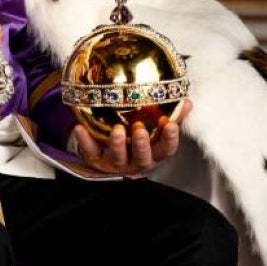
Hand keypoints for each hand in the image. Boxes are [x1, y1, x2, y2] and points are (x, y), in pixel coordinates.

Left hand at [73, 98, 192, 175]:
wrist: (109, 151)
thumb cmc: (138, 137)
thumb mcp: (155, 129)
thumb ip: (171, 116)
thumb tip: (187, 102)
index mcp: (153, 153)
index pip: (166, 150)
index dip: (169, 139)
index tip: (169, 124)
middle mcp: (136, 161)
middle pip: (142, 158)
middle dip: (142, 145)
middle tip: (139, 130)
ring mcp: (116, 162)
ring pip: (118, 158)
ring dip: (117, 144)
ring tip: (117, 130)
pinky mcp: (96, 160)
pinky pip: (90, 151)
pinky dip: (84, 141)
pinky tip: (79, 129)